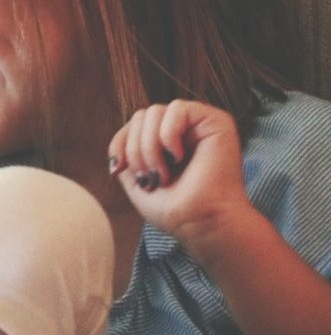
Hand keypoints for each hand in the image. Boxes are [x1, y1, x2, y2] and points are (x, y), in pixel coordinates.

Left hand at [107, 100, 252, 246]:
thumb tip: (118, 147)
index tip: (118, 169)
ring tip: (162, 173)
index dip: (119, 144)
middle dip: (135, 149)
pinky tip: (176, 156)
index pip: (133, 125)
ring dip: (149, 146)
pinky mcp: (216, 121)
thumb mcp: (137, 182)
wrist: (202, 225)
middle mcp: (183, 129)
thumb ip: (126, 157)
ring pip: (154, 112)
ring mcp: (199, 124)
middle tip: (149, 178)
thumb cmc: (175, 211)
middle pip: (140, 117)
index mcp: (166, 142)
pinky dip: (168, 133)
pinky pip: (177, 108)